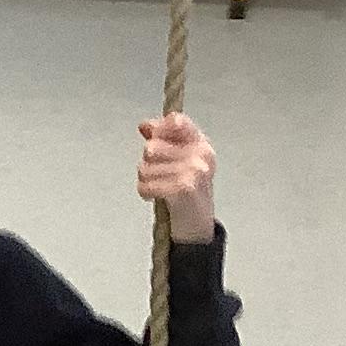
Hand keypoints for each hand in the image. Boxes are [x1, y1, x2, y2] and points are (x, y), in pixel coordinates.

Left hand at [138, 111, 216, 242]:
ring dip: (144, 180)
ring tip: (157, 187)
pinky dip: (145, 192)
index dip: (159, 130)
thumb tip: (145, 125)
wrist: (197, 225)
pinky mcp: (184, 188)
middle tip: (157, 175)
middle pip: (152, 147)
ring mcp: (194, 171)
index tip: (155, 141)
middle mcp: (200, 154)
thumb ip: (162, 139)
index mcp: (200, 143)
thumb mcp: (178, 160)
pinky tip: (153, 196)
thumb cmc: (186, 191)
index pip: (175, 121)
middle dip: (147, 163)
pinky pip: (146, 185)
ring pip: (145, 167)